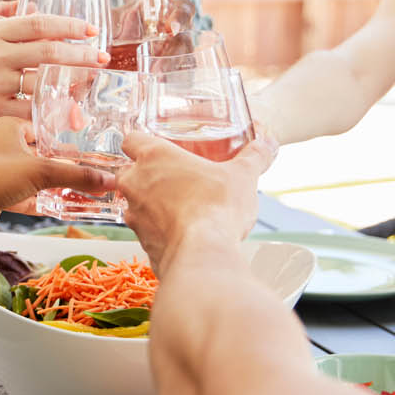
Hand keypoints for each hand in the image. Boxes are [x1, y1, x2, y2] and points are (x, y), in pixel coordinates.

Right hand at [0, 15, 108, 127]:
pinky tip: (65, 109)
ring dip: (70, 84)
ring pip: (43, 82)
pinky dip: (50, 110)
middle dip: (81, 55)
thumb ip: (5, 22)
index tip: (90, 30)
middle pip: (48, 51)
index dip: (69, 25)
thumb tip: (38, 10)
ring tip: (88, 84)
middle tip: (102, 58)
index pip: (39, 23)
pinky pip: (29, 110)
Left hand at [0, 117, 115, 233]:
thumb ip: (77, 176)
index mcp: (11, 126)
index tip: (93, 144)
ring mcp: (1, 170)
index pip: (48, 127)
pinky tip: (67, 209)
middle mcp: (5, 145)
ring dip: (58, 185)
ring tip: (85, 191)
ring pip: (38, 176)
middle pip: (45, 154)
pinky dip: (46, 202)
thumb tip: (109, 181)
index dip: (70, 136)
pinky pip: (29, 195)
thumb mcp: (42, 171)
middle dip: (68, 164)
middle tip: (94, 169)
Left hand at [118, 127, 277, 274]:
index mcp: (154, 157)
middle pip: (129, 172)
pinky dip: (158, 230)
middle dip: (146, 175)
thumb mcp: (242, 175)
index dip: (141, 143)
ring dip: (151, 204)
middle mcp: (136, 183)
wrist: (202, 255)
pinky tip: (181, 233)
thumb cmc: (216, 207)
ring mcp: (135, 214)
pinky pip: (145, 231)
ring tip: (179, 208)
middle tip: (172, 179)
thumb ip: (254, 156)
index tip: (155, 147)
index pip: (131, 140)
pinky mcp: (141, 242)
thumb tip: (266, 143)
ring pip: (134, 203)